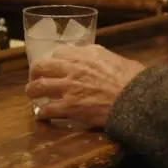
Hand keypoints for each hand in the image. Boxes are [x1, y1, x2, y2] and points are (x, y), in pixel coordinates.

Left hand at [24, 45, 144, 128]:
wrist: (136, 99)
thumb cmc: (133, 80)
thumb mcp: (117, 60)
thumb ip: (103, 59)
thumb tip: (102, 62)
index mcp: (86, 54)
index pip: (60, 52)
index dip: (53, 59)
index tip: (53, 64)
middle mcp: (73, 68)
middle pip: (43, 66)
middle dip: (35, 72)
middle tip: (35, 78)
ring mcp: (69, 88)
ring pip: (39, 87)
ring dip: (32, 91)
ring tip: (31, 94)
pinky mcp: (70, 107)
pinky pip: (48, 109)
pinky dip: (42, 113)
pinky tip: (41, 115)